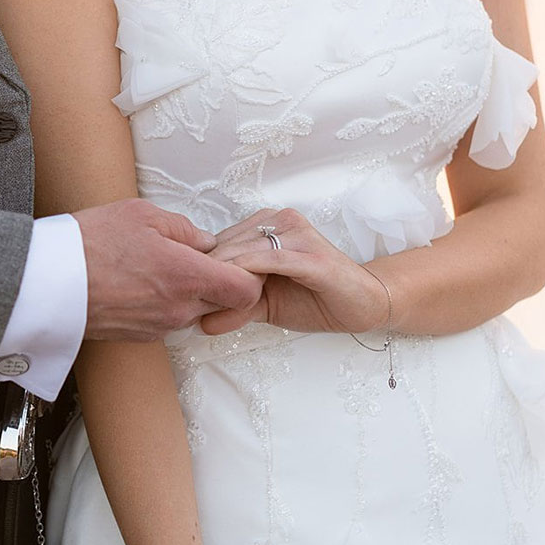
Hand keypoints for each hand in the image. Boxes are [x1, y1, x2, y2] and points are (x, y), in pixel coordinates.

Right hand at [73, 200, 262, 342]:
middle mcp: (179, 309)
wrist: (44, 283)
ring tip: (157, 266)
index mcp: (187, 276)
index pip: (245, 291)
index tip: (234, 258)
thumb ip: (184, 229)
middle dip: (217, 281)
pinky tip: (139, 281)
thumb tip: (204, 243)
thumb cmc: (89, 244)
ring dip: (187, 292)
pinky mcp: (140, 336)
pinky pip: (168, 319)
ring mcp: (159, 326)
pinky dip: (163, 303)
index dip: (247, 274)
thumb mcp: (142, 215)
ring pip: (194, 310)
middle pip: (222, 302)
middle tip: (193, 256)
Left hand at [197, 207, 390, 337]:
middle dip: (206, 273)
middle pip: (228, 244)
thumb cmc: (314, 299)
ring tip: (203, 301)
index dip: (199, 267)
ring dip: (221, 276)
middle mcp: (281, 221)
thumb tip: (198, 323)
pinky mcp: (312, 256)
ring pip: (244, 250)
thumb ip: (234, 307)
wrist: (363, 305)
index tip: (180, 291)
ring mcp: (298, 235)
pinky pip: (270, 261)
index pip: (221, 241)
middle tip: (185, 300)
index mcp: (267, 225)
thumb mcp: (264, 305)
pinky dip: (247, 276)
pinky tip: (232, 292)